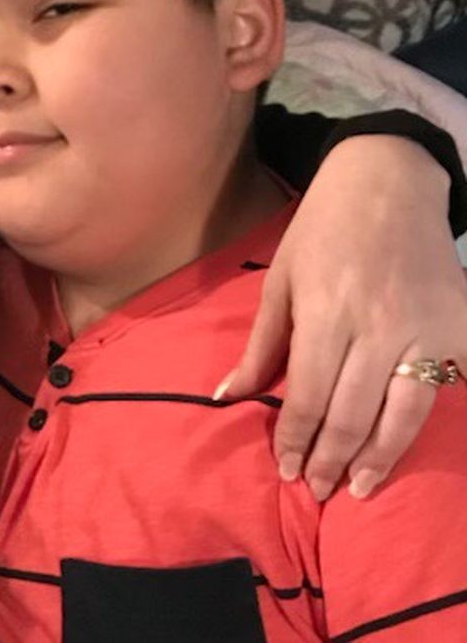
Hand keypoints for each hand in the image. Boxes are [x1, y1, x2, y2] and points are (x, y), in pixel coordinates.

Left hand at [217, 135, 466, 500]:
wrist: (388, 181)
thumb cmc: (321, 230)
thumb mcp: (279, 280)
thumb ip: (260, 345)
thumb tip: (226, 397)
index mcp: (324, 312)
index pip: (308, 395)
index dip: (295, 438)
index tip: (285, 470)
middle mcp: (377, 325)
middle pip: (353, 412)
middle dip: (331, 458)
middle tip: (316, 488)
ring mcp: (426, 326)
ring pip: (404, 411)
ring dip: (380, 456)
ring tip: (360, 487)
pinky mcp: (461, 325)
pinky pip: (446, 385)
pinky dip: (424, 420)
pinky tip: (405, 445)